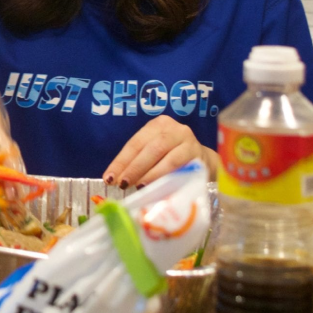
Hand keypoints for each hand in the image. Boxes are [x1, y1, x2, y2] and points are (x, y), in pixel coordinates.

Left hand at [103, 116, 218, 187]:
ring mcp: (189, 142)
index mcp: (158, 125)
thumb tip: (116, 180)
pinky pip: (183, 168)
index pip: (135, 143)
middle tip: (122, 184)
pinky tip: (160, 188)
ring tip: (138, 187)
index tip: (108, 178)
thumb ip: (139, 162)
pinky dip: (169, 178)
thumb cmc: (172, 158)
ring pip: (167, 158)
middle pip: (150, 148)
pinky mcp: (201, 157)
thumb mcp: (155, 154)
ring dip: (151, 174)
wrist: (204, 162)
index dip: (121, 161)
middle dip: (134, 168)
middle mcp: (174, 129)